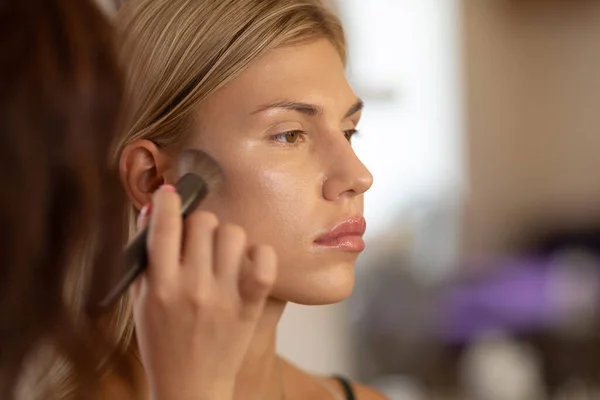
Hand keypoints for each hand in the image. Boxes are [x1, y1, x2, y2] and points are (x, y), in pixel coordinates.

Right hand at [132, 184, 276, 399]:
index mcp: (160, 286)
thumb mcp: (142, 301)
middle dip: (198, 223)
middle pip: (203, 222)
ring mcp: (224, 296)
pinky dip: (260, 254)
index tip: (169, 195)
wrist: (190, 384)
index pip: (164, 225)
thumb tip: (152, 209)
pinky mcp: (250, 305)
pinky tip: (247, 262)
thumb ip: (145, 256)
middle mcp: (193, 287)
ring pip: (233, 234)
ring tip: (221, 253)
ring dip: (226, 237)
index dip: (166, 200)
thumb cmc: (162, 341)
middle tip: (197, 238)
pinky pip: (265, 261)